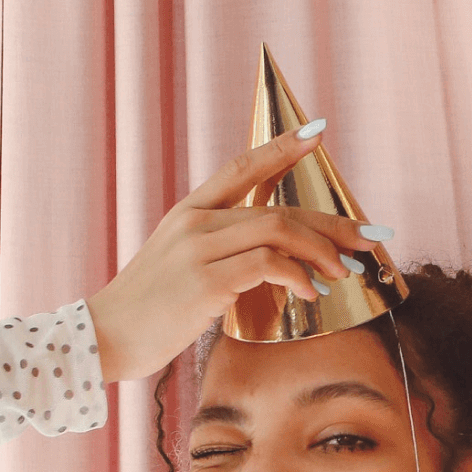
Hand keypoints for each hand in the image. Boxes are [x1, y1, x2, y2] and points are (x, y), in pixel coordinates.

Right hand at [87, 122, 392, 381]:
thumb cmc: (148, 311)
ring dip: (323, 250)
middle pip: (278, 205)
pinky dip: (299, 275)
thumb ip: (221, 254)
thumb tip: (275, 263)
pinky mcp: (205, 281)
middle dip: (332, 222)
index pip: (241, 166)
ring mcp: (198, 249)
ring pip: (278, 228)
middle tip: (368, 237)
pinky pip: (268, 263)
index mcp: (189, 212)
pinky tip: (309, 292)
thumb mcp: (182, 268)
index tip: (319, 133)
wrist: (103, 337)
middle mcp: (194, 222)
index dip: (282, 147)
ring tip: (344, 271)